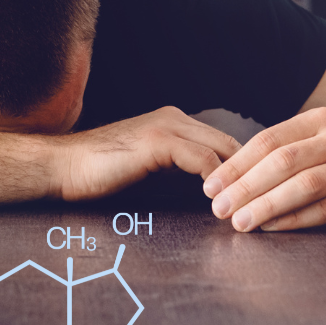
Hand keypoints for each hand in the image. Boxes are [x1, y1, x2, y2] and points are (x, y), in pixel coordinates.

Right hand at [51, 107, 240, 201]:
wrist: (63, 166)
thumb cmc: (99, 173)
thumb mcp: (148, 168)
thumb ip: (176, 170)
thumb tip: (207, 191)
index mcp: (173, 121)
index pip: (223, 140)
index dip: (242, 166)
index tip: (255, 192)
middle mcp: (175, 118)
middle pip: (230, 142)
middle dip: (249, 171)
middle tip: (262, 200)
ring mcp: (167, 126)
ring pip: (222, 148)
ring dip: (237, 179)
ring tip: (245, 206)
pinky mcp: (158, 141)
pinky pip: (203, 159)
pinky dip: (216, 180)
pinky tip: (218, 201)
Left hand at [202, 106, 325, 231]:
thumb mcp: (319, 142)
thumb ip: (282, 154)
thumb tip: (227, 180)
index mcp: (320, 121)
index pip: (269, 140)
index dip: (237, 164)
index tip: (211, 186)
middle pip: (284, 161)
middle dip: (246, 186)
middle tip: (219, 208)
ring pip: (305, 186)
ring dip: (268, 206)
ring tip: (241, 222)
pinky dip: (296, 220)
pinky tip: (273, 228)